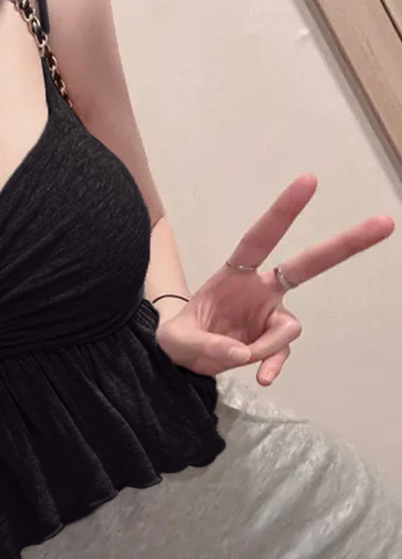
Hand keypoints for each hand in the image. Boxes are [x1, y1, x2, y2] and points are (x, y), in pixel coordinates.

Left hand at [155, 174, 394, 385]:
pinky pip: (282, 352)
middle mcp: (259, 290)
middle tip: (385, 222)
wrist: (184, 356)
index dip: (283, 212)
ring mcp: (270, 315)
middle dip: (345, 244)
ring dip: (265, 347)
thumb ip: (203, 345)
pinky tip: (262, 377)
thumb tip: (240, 354)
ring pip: (289, 327)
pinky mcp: (272, 340)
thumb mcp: (176, 341)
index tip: (309, 180)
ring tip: (235, 357)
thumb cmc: (180, 336)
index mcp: (234, 275)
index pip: (259, 239)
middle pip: (308, 265)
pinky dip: (273, 365)